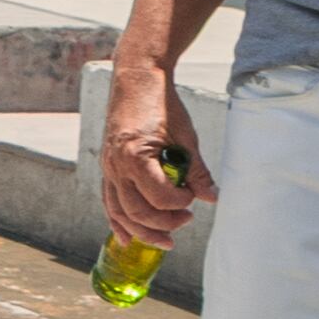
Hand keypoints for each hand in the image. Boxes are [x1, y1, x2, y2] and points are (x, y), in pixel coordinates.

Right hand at [100, 61, 208, 249]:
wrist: (136, 81)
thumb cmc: (161, 104)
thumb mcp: (185, 136)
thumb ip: (196, 170)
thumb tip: (211, 197)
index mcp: (135, 155)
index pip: (157, 196)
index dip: (179, 203)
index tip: (192, 197)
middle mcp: (116, 165)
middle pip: (136, 211)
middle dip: (163, 223)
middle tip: (186, 220)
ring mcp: (108, 167)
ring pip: (119, 212)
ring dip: (143, 230)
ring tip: (166, 238)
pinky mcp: (107, 168)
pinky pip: (109, 202)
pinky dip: (118, 223)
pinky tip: (128, 238)